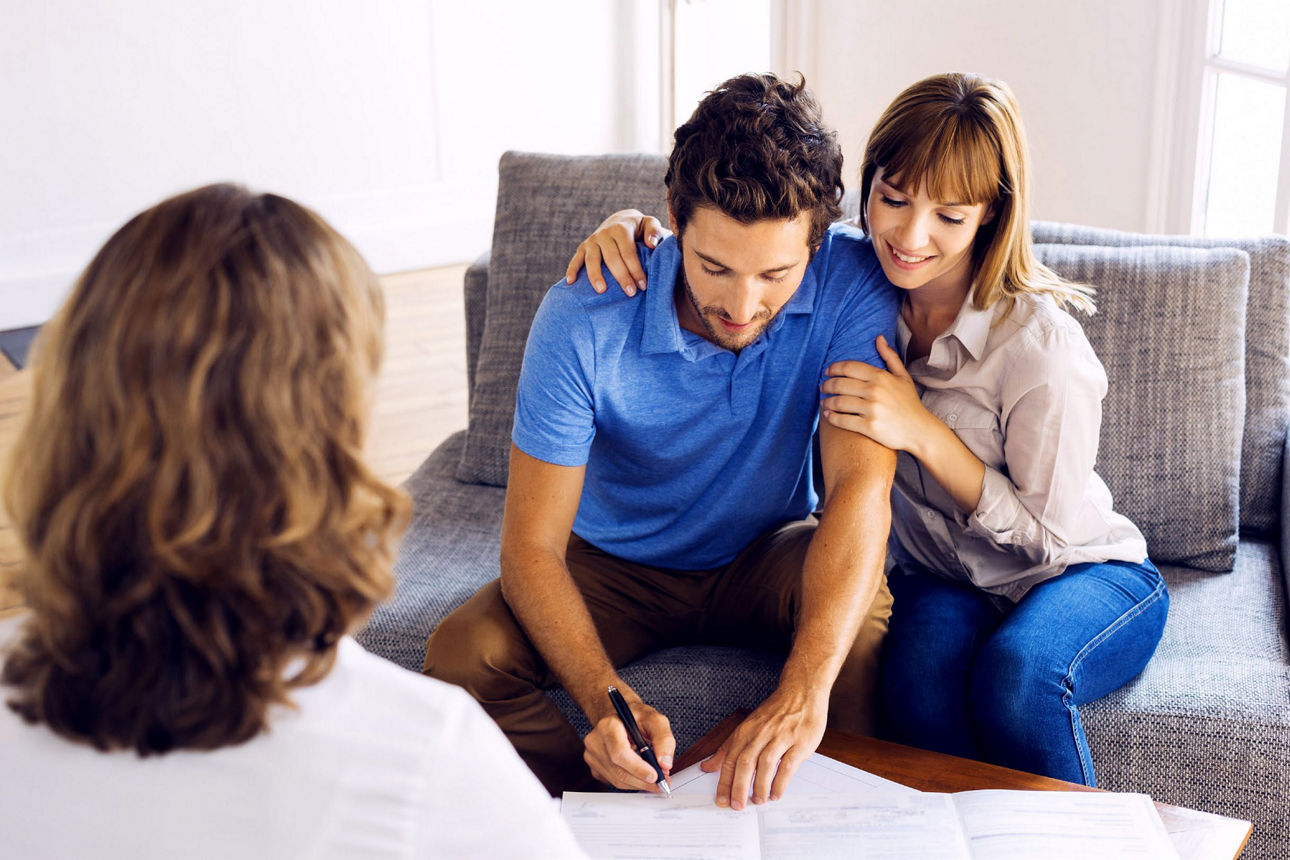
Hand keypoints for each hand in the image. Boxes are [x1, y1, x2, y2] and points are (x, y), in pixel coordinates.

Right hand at [564, 209, 666, 295]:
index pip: (628, 252)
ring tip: (602, 291)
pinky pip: (576, 259)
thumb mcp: (649, 223)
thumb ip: (654, 231)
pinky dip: (572, 270)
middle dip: (621, 276)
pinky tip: (571, 283)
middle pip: (612, 258)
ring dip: (595, 275)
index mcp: (621, 228)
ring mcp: (592, 241)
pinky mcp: (583, 247)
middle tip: (630, 293)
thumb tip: (651, 245)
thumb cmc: (639, 227)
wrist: (620, 220)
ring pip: (592, 259)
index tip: (642, 285)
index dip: (635, 269)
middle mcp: (604, 234)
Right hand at [583, 695, 674, 791]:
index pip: (620, 753)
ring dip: (639, 783)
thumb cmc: (636, 717)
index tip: (656, 776)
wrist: (621, 717)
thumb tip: (665, 764)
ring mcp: (592, 756)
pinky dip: (631, 783)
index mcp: (607, 726)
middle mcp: (595, 741)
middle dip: (643, 780)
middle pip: (618, 770)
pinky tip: (640, 775)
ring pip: (617, 780)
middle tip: (662, 782)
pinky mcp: (595, 767)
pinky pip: (614, 782)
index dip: (638, 768)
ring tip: (655, 779)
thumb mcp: (655, 720)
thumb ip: (664, 739)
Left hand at [700, 686, 827, 808]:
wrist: (801, 691)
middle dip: (738, 787)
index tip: (721, 799)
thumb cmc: (774, 712)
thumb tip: (707, 766)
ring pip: (765, 764)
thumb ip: (728, 748)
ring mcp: (781, 737)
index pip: (730, 759)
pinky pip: (787, 765)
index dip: (724, 781)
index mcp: (746, 730)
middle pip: (744, 763)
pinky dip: (780, 782)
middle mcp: (761, 733)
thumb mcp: (747, 726)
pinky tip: (776, 793)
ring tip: (757, 801)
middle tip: (737, 806)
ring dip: (759, 786)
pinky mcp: (799, 742)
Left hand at [820, 334, 932, 453]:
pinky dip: (831, 418)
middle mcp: (875, 391)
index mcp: (881, 377)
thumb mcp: (903, 377)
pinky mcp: (869, 427)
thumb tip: (878, 338)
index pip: (849, 367)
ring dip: (826, 402)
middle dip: (827, 385)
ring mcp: (872, 409)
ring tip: (824, 403)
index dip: (834, 368)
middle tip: (823, 387)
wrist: (920, 431)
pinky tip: (828, 416)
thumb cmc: (910, 403)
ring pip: (839, 402)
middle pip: (840, 384)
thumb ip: (890, 357)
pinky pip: (843, 420)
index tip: (827, 372)